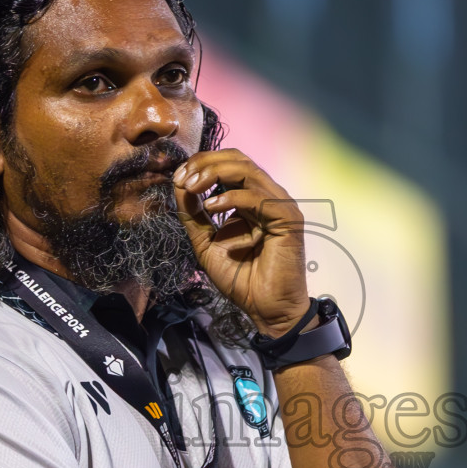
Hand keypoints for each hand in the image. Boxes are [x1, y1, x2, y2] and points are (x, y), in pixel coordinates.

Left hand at [172, 150, 310, 335]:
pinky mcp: (288, 218)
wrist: (264, 308)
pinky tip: (212, 207)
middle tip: (184, 178)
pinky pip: (257, 197)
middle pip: (238, 158)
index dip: (201, 164)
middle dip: (205, 163)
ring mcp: (279, 205)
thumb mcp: (205, 242)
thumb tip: (178, 184)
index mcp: (250, 199)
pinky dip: (231, 197)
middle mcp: (267, 197)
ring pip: (247, 169)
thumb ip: (193, 214)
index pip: (228, 164)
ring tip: (192, 187)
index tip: (178, 179)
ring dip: (214, 173)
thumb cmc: (241, 279)